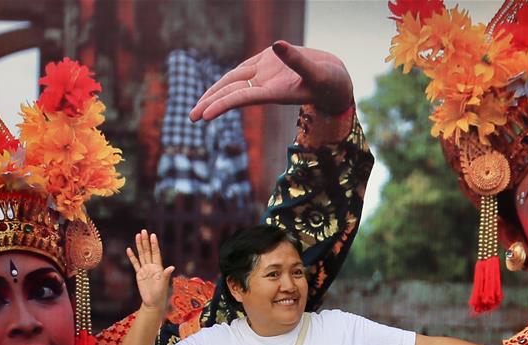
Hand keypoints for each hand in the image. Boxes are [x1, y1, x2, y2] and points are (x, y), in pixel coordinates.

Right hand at [126, 230, 174, 310]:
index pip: (155, 253)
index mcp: (158, 267)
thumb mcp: (163, 284)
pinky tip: (129, 249)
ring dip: (139, 246)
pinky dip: (132, 257)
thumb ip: (166, 275)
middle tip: (143, 231)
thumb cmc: (160, 294)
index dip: (154, 244)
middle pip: (148, 251)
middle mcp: (152, 266)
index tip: (152, 235)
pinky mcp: (139, 274)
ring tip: (137, 236)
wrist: (153, 302)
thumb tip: (172, 267)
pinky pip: (135, 263)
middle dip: (145, 241)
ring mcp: (145, 269)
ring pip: (142, 255)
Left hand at [189, 40, 352, 121]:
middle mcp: (266, 84)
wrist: (337, 83)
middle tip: (190, 118)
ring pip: (234, 81)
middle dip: (210, 103)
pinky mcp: (269, 63)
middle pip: (231, 92)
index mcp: (274, 92)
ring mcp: (266, 74)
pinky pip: (244, 69)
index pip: (242, 97)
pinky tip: (217, 86)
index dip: (222, 104)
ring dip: (214, 93)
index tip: (204, 115)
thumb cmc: (331, 83)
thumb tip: (276, 44)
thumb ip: (297, 61)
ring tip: (197, 109)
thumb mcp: (317, 72)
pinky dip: (229, 78)